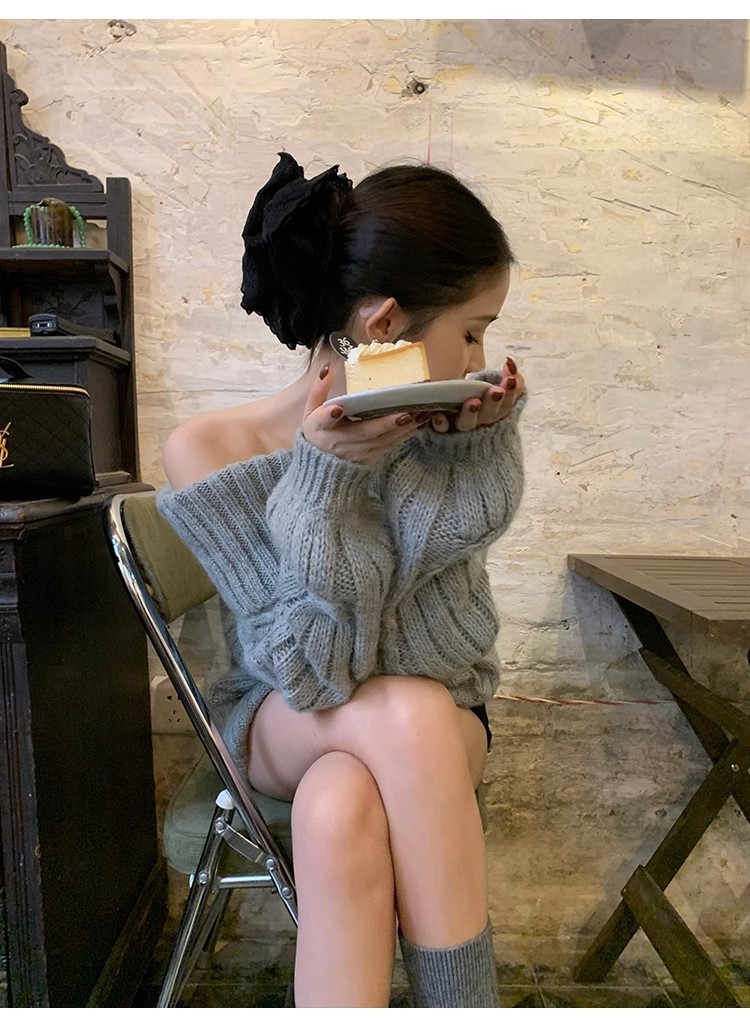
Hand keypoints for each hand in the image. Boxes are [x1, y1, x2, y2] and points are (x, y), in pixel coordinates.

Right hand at [302, 365, 430, 463]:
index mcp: (319, 428)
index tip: (337, 408)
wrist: (321, 466)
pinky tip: (420, 423)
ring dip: (403, 429)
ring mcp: (357, 453)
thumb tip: (328, 369)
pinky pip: (390, 446)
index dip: (329, 416)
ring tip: (421, 414)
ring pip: (382, 441)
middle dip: (385, 424)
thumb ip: (318, 390)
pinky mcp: (370, 458)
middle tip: (405, 413)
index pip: (323, 421)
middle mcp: (340, 443)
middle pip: (364, 433)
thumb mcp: (310, 410)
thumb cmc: (318, 431)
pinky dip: (406, 435)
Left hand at [430, 356, 524, 433]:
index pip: (507, 404)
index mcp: (496, 411)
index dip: (511, 393)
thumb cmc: (480, 393)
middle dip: (493, 403)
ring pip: (467, 424)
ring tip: (473, 402)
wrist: (454, 408)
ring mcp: (462, 425)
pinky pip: (443, 429)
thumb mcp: (496, 382)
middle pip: (489, 416)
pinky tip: (439, 416)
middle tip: (496, 391)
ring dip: (470, 414)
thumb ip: (511, 375)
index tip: (511, 379)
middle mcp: (480, 420)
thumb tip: (509, 363)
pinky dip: (441, 424)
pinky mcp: (444, 428)